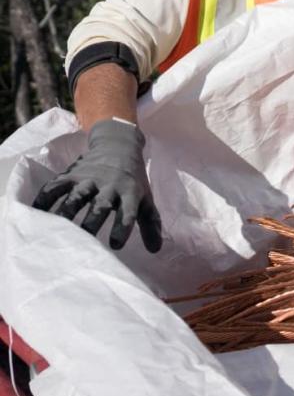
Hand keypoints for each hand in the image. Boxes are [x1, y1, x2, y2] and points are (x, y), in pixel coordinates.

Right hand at [32, 119, 162, 251]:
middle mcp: (109, 185)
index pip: (129, 211)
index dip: (122, 227)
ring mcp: (89, 178)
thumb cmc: (132, 180)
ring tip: (54, 231)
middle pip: (100, 205)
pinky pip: (56, 186)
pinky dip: (44, 198)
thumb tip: (154, 250)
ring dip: (66, 212)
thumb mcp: (145, 199)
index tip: (115, 245)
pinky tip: (35, 213)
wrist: (118, 145)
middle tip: (82, 241)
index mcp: (130, 192)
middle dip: (91, 223)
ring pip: (76, 195)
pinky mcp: (72, 174)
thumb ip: (150, 224)